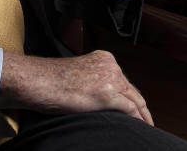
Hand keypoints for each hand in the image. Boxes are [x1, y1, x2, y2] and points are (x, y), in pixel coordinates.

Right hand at [0, 51, 152, 124]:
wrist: (38, 81)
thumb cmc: (50, 81)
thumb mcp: (77, 76)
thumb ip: (93, 82)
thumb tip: (99, 99)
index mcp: (103, 58)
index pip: (123, 80)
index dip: (131, 96)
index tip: (136, 108)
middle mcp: (110, 65)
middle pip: (132, 89)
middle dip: (140, 106)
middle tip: (147, 120)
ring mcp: (110, 78)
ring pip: (135, 99)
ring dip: (143, 115)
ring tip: (147, 127)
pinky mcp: (108, 93)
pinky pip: (130, 109)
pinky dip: (137, 119)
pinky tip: (140, 127)